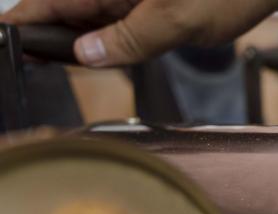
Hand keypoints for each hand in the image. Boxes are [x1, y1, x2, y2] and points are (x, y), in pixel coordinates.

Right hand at [1, 0, 277, 66]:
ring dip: (79, 38)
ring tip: (55, 61)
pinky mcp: (155, 3)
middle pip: (66, 7)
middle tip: (29, 63)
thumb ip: (131, 39)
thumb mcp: (180, 22)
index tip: (8, 45)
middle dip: (48, 35)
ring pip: (92, 15)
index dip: (25, 24)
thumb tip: (85, 55)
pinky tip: (102, 50)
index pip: (49, 2)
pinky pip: (119, 17)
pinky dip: (108, 35)